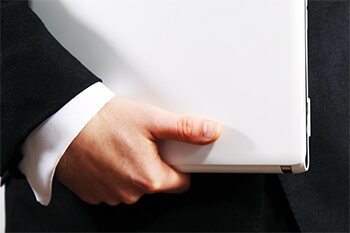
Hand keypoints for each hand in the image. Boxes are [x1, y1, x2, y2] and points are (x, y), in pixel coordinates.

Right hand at [55, 96, 220, 204]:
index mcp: (149, 177)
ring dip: (132, 170)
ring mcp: (110, 195)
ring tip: (122, 146)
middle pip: (157, 184)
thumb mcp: (150, 119)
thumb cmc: (103, 121)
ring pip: (135, 186)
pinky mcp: (94, 193)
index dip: (180, 167)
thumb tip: (210, 131)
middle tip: (143, 143)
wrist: (65, 123)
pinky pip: (114, 187)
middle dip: (154, 166)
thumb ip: (184, 128)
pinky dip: (114, 174)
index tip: (173, 154)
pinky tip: (108, 155)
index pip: (181, 183)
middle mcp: (131, 192)